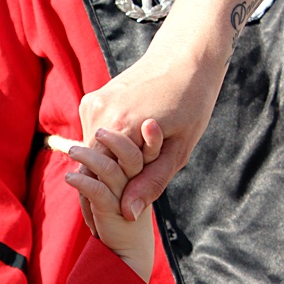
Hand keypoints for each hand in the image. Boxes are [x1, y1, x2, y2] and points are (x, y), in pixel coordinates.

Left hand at [65, 129, 154, 281]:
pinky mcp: (112, 212)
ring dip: (89, 158)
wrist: (126, 250)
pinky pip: (97, 192)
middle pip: (130, 155)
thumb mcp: (120, 185)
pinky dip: (83, 183)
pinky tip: (70, 178)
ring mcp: (126, 197)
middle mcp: (138, 183)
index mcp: (144, 174)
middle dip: (114, 140)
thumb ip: (113, 163)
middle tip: (98, 131)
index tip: (148, 120)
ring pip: (109, 170)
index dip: (149, 136)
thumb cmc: (120, 213)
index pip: (146, 150)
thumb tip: (95, 142)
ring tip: (72, 151)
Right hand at [77, 43, 224, 220]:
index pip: (95, 180)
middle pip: (90, 165)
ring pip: (90, 150)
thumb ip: (150, 182)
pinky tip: (126, 148)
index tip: (101, 230)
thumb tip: (127, 214)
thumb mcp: (180, 148)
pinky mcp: (92, 99)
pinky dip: (106, 147)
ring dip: (105, 165)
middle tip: (112, 214)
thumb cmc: (193, 100)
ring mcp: (92, 103)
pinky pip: (94, 134)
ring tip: (125, 177)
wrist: (187, 53)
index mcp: (120, 126)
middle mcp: (98, 113)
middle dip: (102, 187)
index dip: (100, 205)